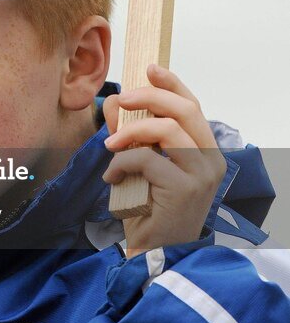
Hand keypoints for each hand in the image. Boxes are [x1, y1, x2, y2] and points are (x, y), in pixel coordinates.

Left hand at [102, 65, 226, 256]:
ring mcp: (203, 174)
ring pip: (167, 129)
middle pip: (184, 109)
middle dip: (149, 97)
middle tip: (122, 98)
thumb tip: (114, 101)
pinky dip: (123, 163)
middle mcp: (211, 160)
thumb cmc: (150, 208)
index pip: (193, 106)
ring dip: (131, 132)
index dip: (172, 84)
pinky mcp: (187, 190)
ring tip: (110, 146)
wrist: (157, 254)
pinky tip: (113, 176)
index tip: (149, 68)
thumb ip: (129, 133)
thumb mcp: (138, 164)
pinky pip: (148, 160)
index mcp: (205, 150)